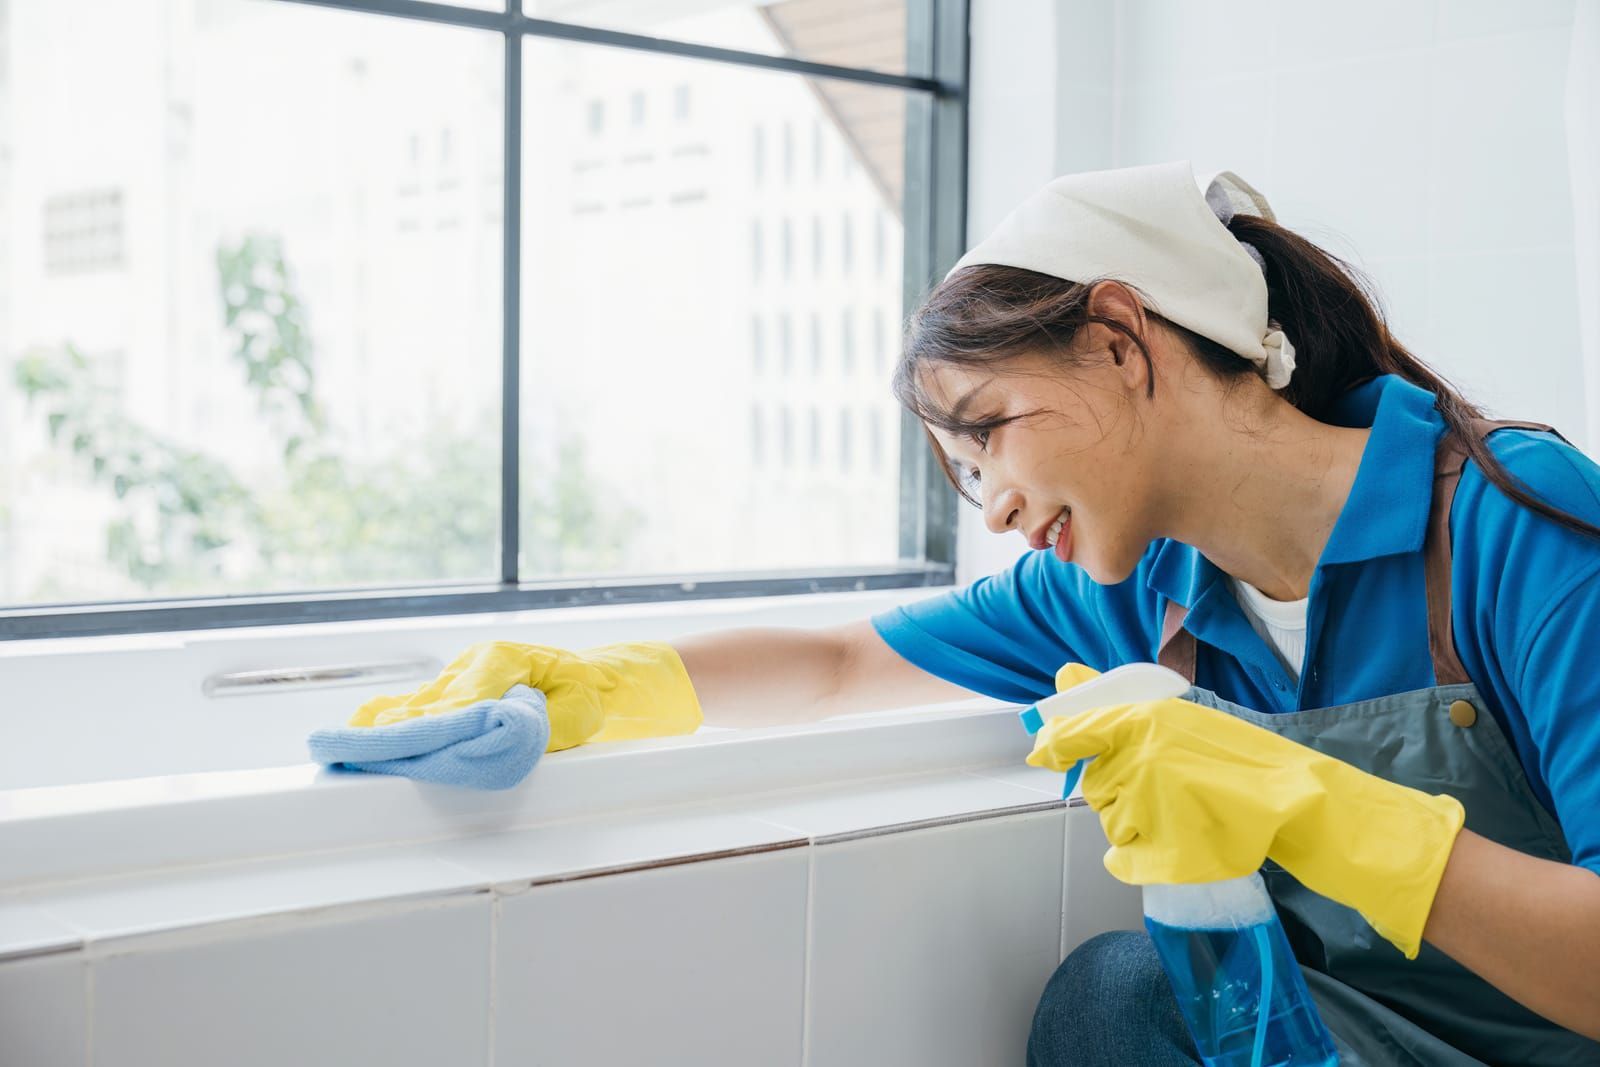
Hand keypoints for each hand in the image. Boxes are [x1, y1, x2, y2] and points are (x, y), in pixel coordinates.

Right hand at [349, 640, 702, 752]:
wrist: (599, 676)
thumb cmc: (590, 693)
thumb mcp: (578, 711)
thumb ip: (541, 726)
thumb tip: (505, 732)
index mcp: (503, 662)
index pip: (459, 702)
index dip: (428, 729)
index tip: (396, 743)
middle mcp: (474, 664)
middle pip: (425, 705)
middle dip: (387, 733)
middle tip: (342, 752)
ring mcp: (461, 675)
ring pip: (415, 707)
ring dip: (383, 732)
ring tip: (339, 749)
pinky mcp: (455, 689)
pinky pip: (418, 708)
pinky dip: (391, 724)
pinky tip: (357, 737)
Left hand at [1026, 667, 1465, 958]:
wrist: (1297, 801)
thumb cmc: (1238, 759)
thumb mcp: (1178, 716)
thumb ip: (1114, 701)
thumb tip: (1064, 673)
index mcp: (1146, 719)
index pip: (1079, 730)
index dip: (1058, 743)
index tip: (1044, 752)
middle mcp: (1142, 756)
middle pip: (1096, 784)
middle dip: (1119, 788)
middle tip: (1166, 786)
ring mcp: (1153, 801)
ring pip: (1111, 820)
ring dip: (1134, 821)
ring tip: (1182, 810)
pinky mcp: (1164, 843)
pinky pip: (1125, 857)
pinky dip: (1139, 857)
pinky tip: (1175, 839)